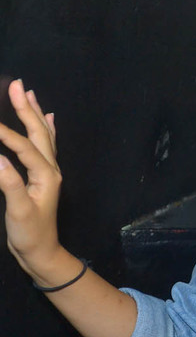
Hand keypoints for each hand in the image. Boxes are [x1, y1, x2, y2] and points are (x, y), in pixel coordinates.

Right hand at [0, 79, 62, 273]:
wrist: (42, 252)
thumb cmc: (30, 234)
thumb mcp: (18, 211)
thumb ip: (8, 184)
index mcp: (45, 175)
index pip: (24, 147)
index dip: (4, 133)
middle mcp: (50, 169)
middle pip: (39, 133)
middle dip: (27, 108)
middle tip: (18, 84)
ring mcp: (47, 172)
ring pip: (43, 136)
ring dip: (35, 114)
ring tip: (29, 93)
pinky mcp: (41, 177)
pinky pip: (44, 146)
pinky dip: (44, 129)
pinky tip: (47, 118)